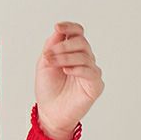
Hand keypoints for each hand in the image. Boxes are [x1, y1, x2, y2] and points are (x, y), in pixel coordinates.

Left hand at [35, 21, 104, 139]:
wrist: (50, 112)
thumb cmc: (48, 89)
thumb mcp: (44, 63)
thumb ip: (52, 46)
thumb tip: (59, 31)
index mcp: (73, 52)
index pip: (78, 33)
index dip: (70, 27)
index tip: (58, 27)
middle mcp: (84, 59)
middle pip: (81, 42)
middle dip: (63, 46)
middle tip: (49, 55)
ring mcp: (91, 72)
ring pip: (84, 55)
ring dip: (65, 57)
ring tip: (52, 63)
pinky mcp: (95, 85)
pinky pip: (90, 71)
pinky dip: (77, 68)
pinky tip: (65, 70)